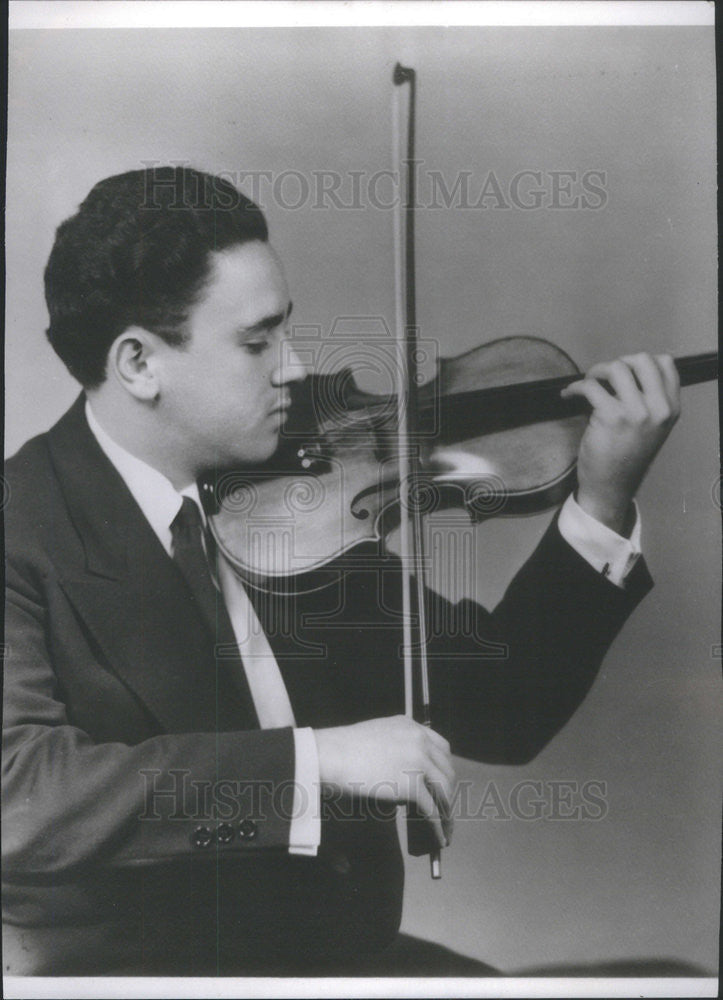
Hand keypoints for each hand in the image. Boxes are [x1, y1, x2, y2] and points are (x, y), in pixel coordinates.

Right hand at [315, 715, 454, 848]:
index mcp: (409, 726)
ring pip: (444, 790)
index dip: (444, 765)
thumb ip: (392, 750)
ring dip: (447, 809)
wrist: (328, 755)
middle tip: (444, 805)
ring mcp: (418, 762)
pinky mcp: (412, 785)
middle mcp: (419, 740)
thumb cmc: (340, 749)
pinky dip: (438, 826)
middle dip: (448, 789)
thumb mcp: (373, 738)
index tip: (443, 779)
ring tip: (445, 825)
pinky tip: (439, 836)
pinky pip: (432, 810)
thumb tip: (400, 775)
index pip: (440, 746)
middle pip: (446, 768)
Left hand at [561, 353, 680, 533]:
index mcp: (671, 407)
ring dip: (595, 371)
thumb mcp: (652, 426)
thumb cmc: (627, 455)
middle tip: (602, 376)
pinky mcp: (611, 417)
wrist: (612, 485)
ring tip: (587, 384)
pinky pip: (590, 386)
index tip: (623, 372)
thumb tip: (624, 370)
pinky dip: (575, 387)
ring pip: (616, 368)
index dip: (639, 362)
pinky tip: (569, 395)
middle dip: (618, 363)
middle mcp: (659, 408)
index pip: (665, 363)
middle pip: (641, 360)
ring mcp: (637, 412)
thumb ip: (649, 399)